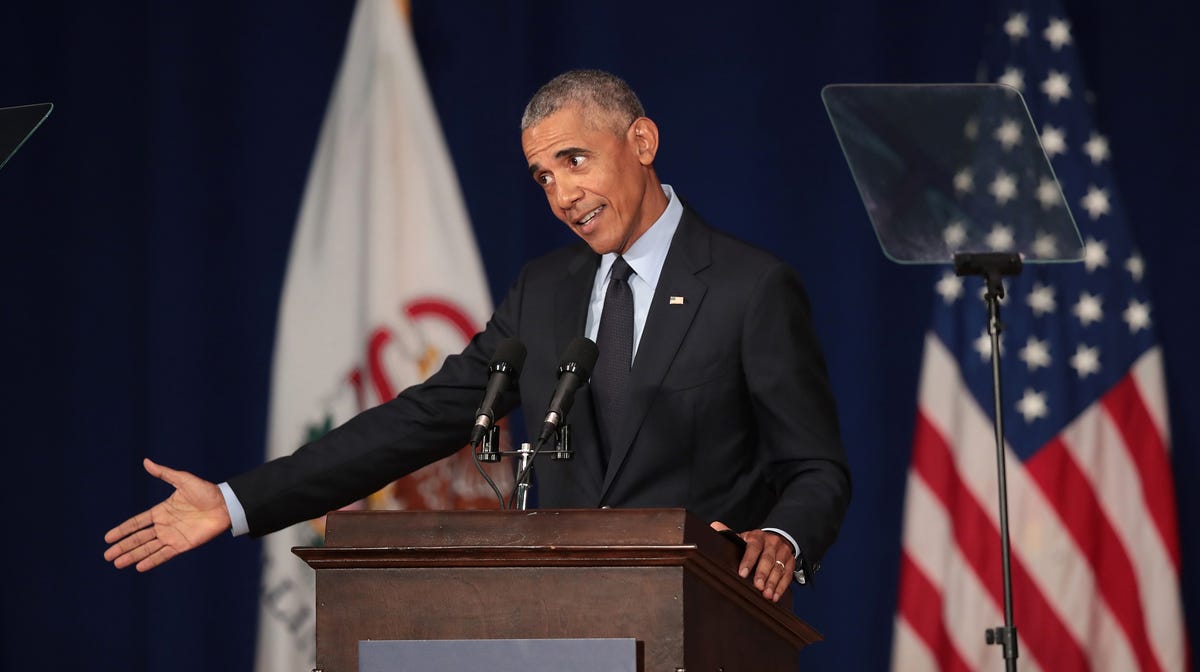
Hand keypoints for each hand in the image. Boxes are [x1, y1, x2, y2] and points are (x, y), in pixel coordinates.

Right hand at [103, 458, 230, 571]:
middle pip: (139, 538)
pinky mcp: (183, 545)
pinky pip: (164, 555)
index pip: (137, 523)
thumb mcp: (183, 480)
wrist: (225, 505)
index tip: (107, 538)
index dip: (122, 530)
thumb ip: (164, 473)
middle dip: (123, 546)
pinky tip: (139, 567)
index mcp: (161, 511)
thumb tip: (146, 461)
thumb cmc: (206, 491)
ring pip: (148, 548)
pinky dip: (152, 560)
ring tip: (117, 563)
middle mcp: (164, 526)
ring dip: (132, 556)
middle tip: (107, 556)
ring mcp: (173, 536)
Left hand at [711, 521, 793, 602]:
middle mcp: (772, 543)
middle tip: (758, 587)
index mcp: (758, 537)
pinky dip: (781, 587)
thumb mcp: (744, 537)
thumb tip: (714, 526)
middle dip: (763, 574)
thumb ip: (730, 534)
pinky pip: (787, 575)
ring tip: (767, 595)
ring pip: (779, 568)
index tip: (742, 573)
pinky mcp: (791, 562)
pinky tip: (775, 596)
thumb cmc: (756, 542)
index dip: (748, 560)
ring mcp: (783, 552)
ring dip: (773, 583)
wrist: (777, 538)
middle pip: (768, 559)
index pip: (753, 547)